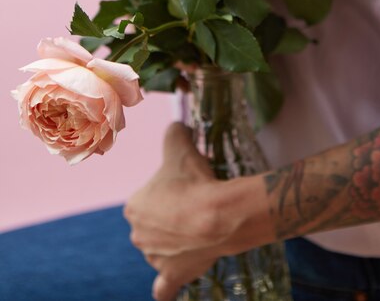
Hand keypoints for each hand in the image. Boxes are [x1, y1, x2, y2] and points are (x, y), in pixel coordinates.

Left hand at [124, 122, 222, 300]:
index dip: (170, 188)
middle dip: (172, 214)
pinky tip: (174, 275)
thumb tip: (177, 124)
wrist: (217, 215)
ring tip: (202, 227)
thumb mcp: (180, 145)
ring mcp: (155, 258)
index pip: (151, 195)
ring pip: (163, 248)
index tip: (188, 183)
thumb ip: (174, 132)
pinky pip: (164, 285)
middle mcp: (138, 235)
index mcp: (134, 207)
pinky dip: (167, 283)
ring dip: (176, 241)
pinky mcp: (173, 275)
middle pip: (156, 222)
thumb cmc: (194, 180)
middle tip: (197, 203)